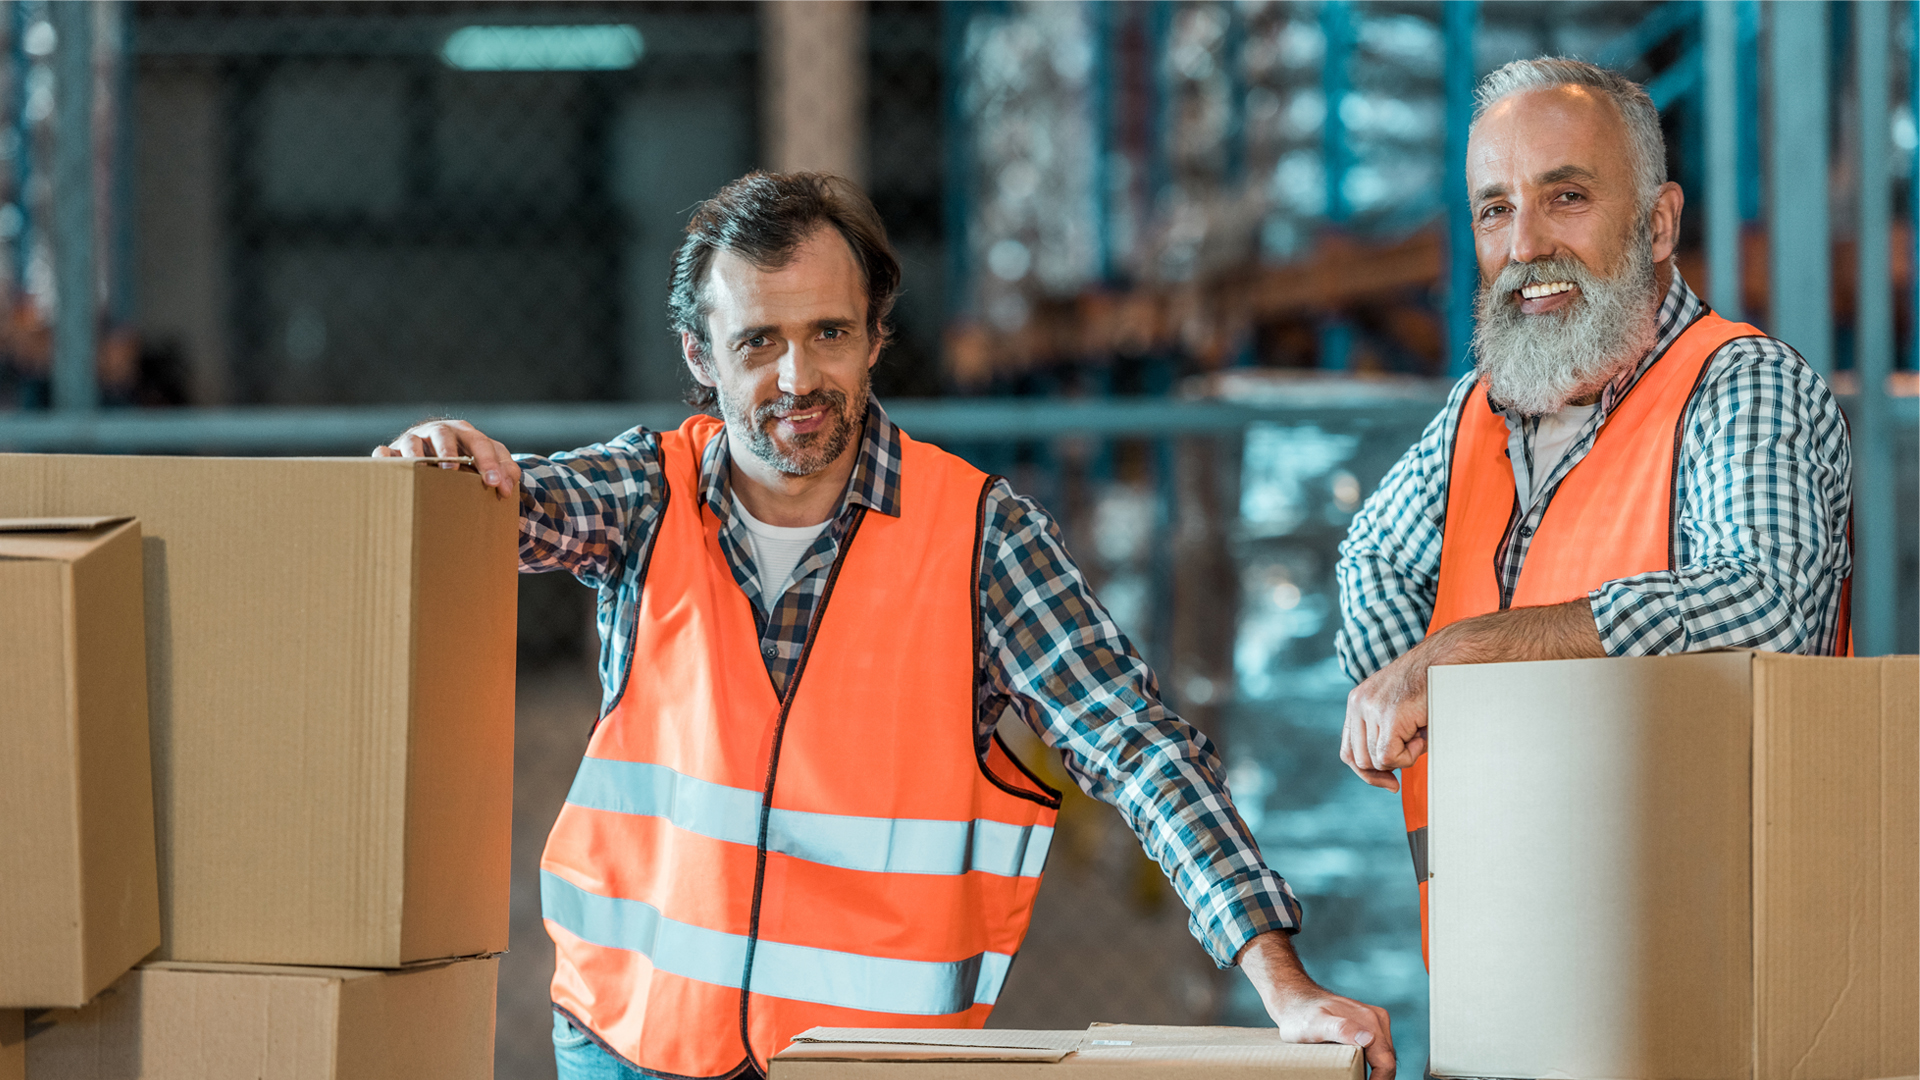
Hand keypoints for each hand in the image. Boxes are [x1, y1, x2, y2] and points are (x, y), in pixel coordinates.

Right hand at [374, 419, 518, 496]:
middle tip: (453, 470)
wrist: (441, 461)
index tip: (494, 483)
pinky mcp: (393, 453)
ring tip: (421, 470)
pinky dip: (384, 458)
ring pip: (411, 442)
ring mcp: (414, 441)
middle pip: (442, 434)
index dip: (487, 461)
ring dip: (416, 455)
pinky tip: (389, 469)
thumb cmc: (470, 463)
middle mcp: (438, 433)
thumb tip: (507, 488)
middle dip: (448, 451)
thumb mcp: (490, 463)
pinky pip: (384, 453)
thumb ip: (505, 471)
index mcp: (465, 433)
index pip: (479, 442)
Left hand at [1238, 931, 1393, 1077]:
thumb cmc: (1300, 1014)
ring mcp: (1374, 1021)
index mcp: (1370, 1022)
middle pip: (1387, 1061)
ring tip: (1355, 1077)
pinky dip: (1370, 1062)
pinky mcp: (1369, 1025)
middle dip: (1377, 1077)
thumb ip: (1341, 1030)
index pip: (1386, 1063)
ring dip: (1374, 1071)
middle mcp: (1377, 1020)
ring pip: (1383, 1056)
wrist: (1294, 998)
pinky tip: (1356, 1066)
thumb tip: (1368, 1039)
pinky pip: (1376, 1049)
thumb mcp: (1316, 1024)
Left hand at [1340, 646, 1429, 792]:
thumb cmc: (1431, 688)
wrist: (1448, 662)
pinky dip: (1409, 756)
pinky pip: (1389, 757)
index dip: (1367, 772)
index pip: (1348, 751)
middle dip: (1386, 768)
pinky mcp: (1388, 716)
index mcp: (1358, 702)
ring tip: (1419, 733)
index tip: (1390, 780)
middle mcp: (1358, 704)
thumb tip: (1385, 775)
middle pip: (1360, 760)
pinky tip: (1421, 736)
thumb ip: (1384, 736)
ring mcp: (1371, 709)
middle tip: (1412, 750)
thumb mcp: (1398, 712)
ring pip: (1376, 761)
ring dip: (1402, 757)